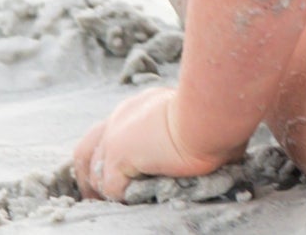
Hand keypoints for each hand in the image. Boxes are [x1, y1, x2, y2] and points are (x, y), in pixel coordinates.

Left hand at [72, 89, 227, 200]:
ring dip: (110, 190)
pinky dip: (124, 195)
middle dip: (90, 176)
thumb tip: (190, 151)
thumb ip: (177, 132)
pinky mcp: (118, 152)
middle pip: (87, 149)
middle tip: (99, 198)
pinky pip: (113, 187)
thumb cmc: (218, 115)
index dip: (106, 155)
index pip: (110, 130)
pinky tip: (142, 194)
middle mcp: (124, 115)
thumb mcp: (194, 121)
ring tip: (128, 199)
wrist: (214, 112)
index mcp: (143, 105)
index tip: (116, 176)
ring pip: (97, 172)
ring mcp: (117, 132)